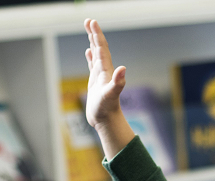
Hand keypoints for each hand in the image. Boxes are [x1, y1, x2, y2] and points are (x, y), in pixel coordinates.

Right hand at [84, 18, 134, 158]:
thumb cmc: (108, 110)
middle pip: (100, 48)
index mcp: (107, 71)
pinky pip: (93, 66)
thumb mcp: (111, 95)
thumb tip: (123, 69)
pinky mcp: (96, 84)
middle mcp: (105, 71)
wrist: (107, 122)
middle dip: (95, 34)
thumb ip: (118, 82)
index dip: (97, 35)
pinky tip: (88, 52)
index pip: (102, 49)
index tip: (92, 22)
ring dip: (93, 42)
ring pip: (96, 55)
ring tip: (89, 29)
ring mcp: (100, 77)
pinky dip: (90, 58)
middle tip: (89, 20)